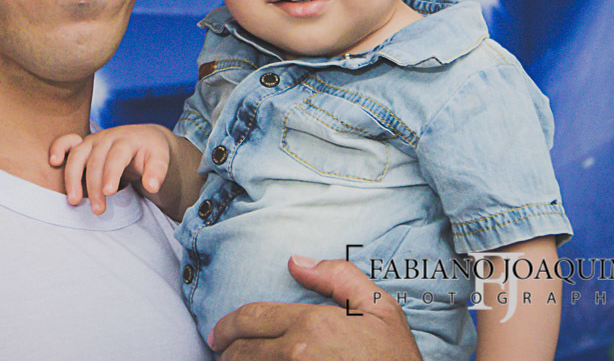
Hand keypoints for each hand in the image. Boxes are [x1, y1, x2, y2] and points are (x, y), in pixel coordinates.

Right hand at [49, 125, 172, 213]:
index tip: (108, 193)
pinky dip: (58, 148)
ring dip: (73, 178)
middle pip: (96, 160)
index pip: (117, 156)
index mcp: (127, 139)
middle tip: (98, 210)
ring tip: (74, 201)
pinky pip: (67, 142)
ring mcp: (93, 140)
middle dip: (94, 186)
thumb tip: (152, 186)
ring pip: (78, 155)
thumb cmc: (151, 152)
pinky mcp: (84, 145)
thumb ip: (157, 171)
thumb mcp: (160, 159)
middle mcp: (108, 138)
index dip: (111, 173)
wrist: (144, 140)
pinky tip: (54, 162)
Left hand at [208, 256, 421, 359]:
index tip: (218, 334)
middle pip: (241, 352)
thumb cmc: (395, 358)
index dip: (228, 326)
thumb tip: (296, 263)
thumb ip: (339, 277)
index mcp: (310, 325)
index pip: (251, 319)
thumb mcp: (380, 308)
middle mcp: (295, 355)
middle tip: (223, 351)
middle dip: (227, 350)